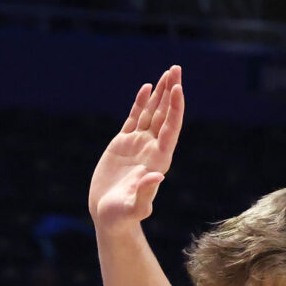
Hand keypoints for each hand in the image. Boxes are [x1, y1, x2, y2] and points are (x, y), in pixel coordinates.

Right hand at [89, 65, 182, 228]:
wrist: (108, 216)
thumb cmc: (122, 216)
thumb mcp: (133, 208)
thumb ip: (145, 194)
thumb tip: (158, 177)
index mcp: (158, 160)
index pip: (170, 128)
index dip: (175, 108)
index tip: (177, 88)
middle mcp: (151, 148)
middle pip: (164, 115)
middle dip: (171, 91)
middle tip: (176, 68)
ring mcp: (138, 145)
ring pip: (151, 113)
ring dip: (159, 93)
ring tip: (168, 72)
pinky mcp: (123, 144)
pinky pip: (134, 118)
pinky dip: (140, 103)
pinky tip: (146, 88)